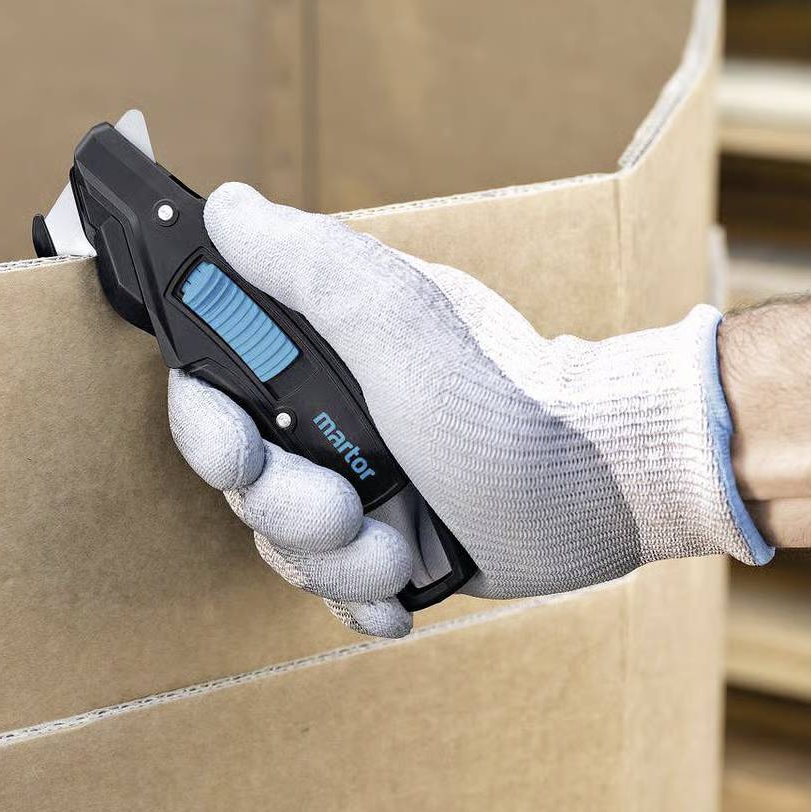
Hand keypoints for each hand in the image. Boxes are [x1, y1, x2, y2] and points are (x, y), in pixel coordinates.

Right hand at [168, 184, 771, 637]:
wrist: (601, 490)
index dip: (209, 427)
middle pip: (245, 482)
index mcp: (322, 352)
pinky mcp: (397, 547)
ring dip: (337, 564)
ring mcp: (365, 486)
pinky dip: (364, 603)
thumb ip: (309, 264)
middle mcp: (333, 417)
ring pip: (288, 547)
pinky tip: (399, 598)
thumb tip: (228, 208)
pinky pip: (339, 592)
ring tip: (396, 551)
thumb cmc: (507, 400)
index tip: (238, 452)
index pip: (214, 388)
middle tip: (345, 513)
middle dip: (291, 511)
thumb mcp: (401, 321)